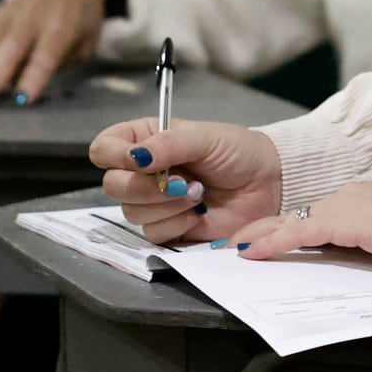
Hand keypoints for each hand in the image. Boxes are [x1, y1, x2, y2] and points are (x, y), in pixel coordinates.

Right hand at [0, 0, 107, 104]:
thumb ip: (61, 62)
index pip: (47, 53)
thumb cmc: (80, 16)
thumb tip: (22, 82)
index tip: (21, 100)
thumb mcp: (85, 40)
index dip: (33, 77)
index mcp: (61, 25)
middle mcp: (33, 17)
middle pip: (12, 44)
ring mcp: (10, 13)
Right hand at [90, 118, 282, 244]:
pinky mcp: (169, 229)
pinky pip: (153, 234)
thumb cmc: (237, 151)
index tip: (140, 160)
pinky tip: (200, 211)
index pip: (104, 148)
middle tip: (180, 181)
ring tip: (199, 192)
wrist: (268, 183)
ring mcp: (155, 202)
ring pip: (131, 212)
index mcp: (145, 140)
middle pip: (112, 185)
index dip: (114, 156)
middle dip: (145, 186)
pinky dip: (177, 223)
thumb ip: (167, 144)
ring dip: (167, 204)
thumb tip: (135, 158)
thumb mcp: (204, 137)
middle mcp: (143, 172)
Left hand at [228, 182, 371, 264]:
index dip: (290, 226)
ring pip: (291, 222)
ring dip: (261, 235)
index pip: (318, 214)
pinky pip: (298, 234)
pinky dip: (273, 243)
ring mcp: (345, 206)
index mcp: (362, 199)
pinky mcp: (344, 222)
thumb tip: (363, 257)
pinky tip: (253, 252)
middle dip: (265, 228)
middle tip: (236, 241)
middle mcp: (349, 197)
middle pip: (297, 214)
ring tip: (232, 248)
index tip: (268, 236)